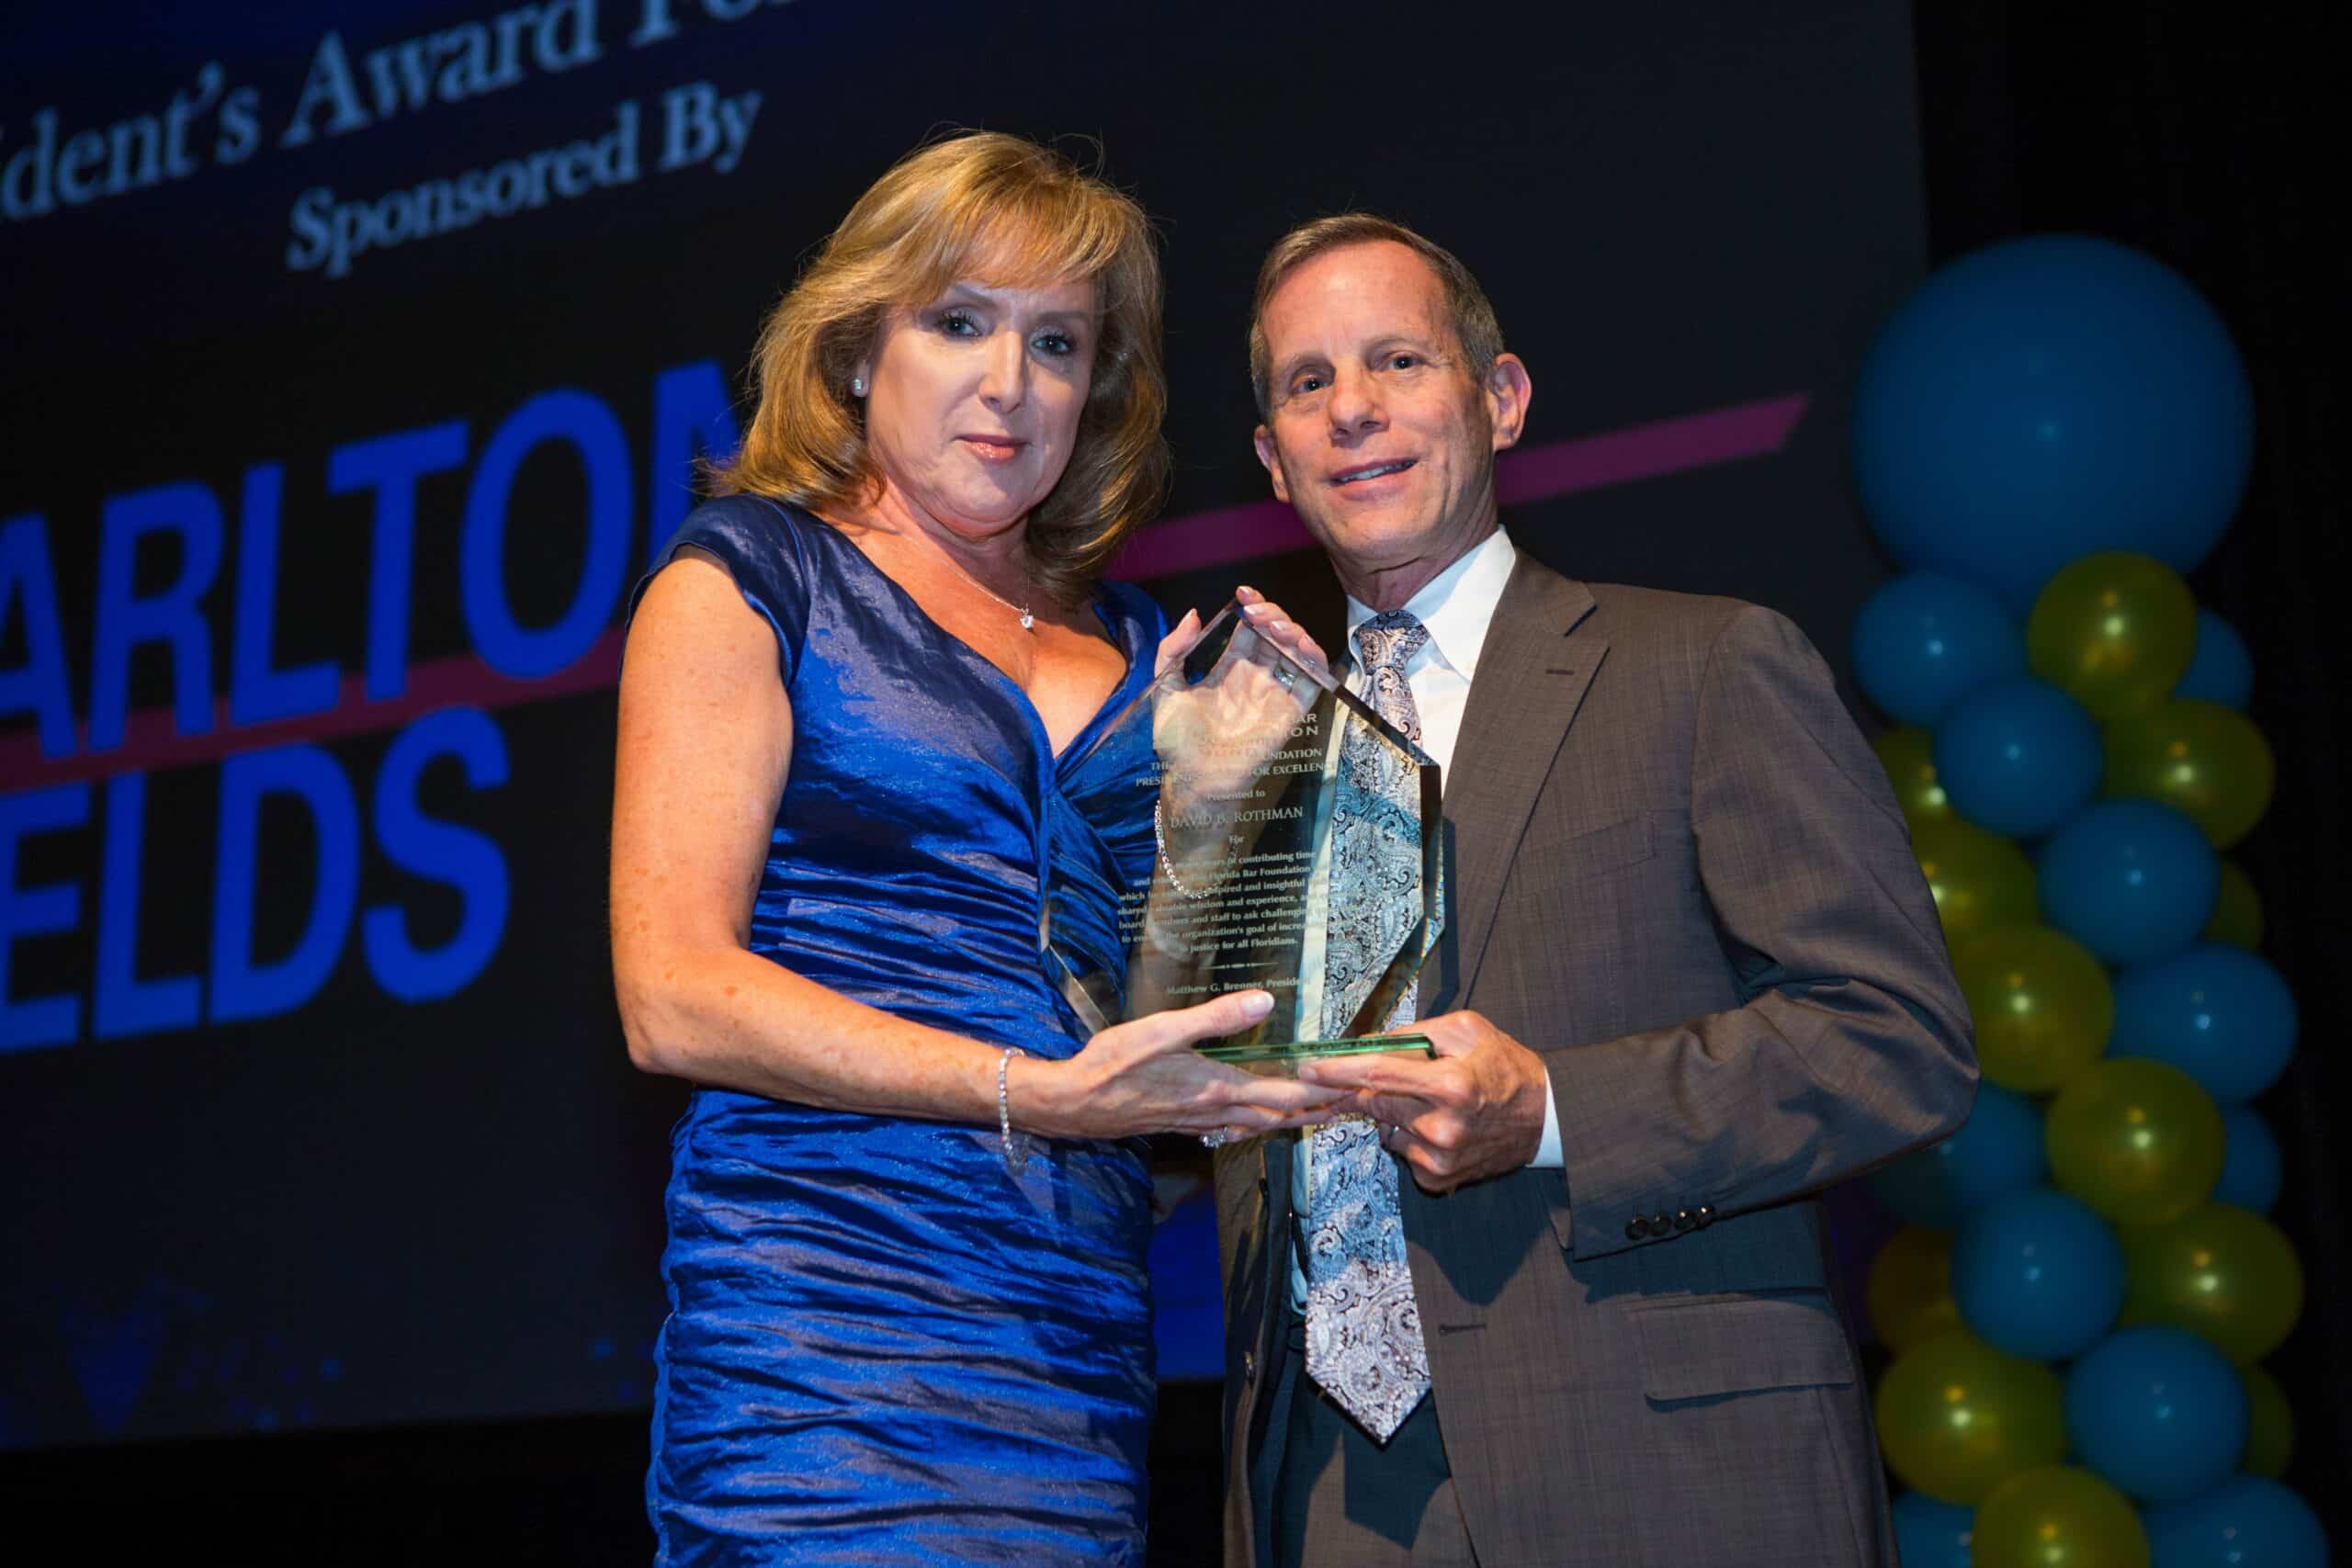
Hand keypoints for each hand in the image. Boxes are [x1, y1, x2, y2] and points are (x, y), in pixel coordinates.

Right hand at [1017, 989, 1346, 1140]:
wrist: (1074, 1103)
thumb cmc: (1114, 1064)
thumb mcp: (1163, 1030)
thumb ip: (1216, 1017)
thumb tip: (1264, 1002)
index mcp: (1216, 1087)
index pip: (1282, 1094)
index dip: (1318, 1091)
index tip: (1348, 1087)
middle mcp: (1213, 1110)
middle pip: (1276, 1117)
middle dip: (1314, 1112)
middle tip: (1347, 1107)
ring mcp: (1197, 1122)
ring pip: (1255, 1126)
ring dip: (1288, 1121)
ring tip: (1314, 1116)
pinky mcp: (1181, 1123)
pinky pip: (1231, 1128)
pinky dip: (1254, 1124)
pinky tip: (1250, 1121)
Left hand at [1152, 587, 1331, 812]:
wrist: (1194, 779)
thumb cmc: (1177, 742)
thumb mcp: (1165, 687)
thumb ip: (1173, 650)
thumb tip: (1194, 614)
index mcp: (1230, 669)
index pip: (1249, 629)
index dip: (1251, 606)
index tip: (1243, 594)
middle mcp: (1256, 677)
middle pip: (1276, 633)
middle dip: (1272, 613)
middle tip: (1256, 612)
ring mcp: (1276, 692)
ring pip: (1297, 650)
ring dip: (1293, 630)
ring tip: (1275, 627)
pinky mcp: (1291, 711)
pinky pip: (1312, 680)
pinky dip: (1314, 657)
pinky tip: (1299, 645)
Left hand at [1296, 1011, 1549, 1192]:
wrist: (1543, 1117)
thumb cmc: (1505, 1067)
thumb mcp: (1467, 1030)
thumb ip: (1414, 1033)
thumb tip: (1367, 1043)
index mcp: (1451, 1085)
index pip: (1379, 1075)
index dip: (1338, 1071)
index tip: (1308, 1069)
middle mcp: (1442, 1127)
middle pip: (1376, 1103)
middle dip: (1371, 1088)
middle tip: (1396, 1078)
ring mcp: (1438, 1158)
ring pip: (1385, 1128)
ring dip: (1397, 1112)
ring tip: (1434, 1103)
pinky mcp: (1437, 1179)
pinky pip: (1400, 1150)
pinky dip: (1409, 1136)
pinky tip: (1439, 1127)